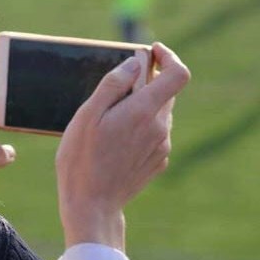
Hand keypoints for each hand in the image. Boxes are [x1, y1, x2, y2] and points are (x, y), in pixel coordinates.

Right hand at [54, 43, 190, 251]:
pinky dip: (140, 128)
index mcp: (144, 111)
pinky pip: (154, 134)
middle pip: (165, 92)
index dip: (169, 57)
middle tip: (114, 90)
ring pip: (158, 113)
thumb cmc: (82, 159)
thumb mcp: (87, 115)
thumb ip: (113, 84)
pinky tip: (115, 143)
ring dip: (140, 107)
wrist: (92, 206)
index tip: (151, 52)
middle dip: (145, 83)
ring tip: (108, 123)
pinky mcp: (158, 162)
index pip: (178, 74)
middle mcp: (160, 128)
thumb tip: (135, 63)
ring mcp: (161, 147)